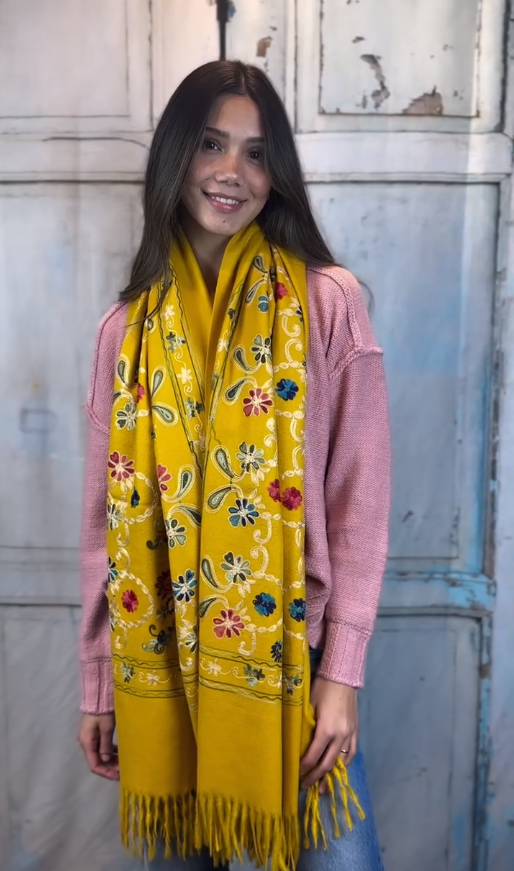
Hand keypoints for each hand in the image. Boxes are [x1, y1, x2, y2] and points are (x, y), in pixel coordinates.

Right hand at [78, 713, 119, 779]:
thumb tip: (106, 760)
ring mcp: (90, 737)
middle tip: (124, 770)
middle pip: (97, 760)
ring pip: (100, 754)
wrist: (98, 695)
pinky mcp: (94, 732)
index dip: (106, 772)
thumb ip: (106, 746)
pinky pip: (101, 746)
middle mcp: (86, 742)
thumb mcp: (106, 729)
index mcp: (87, 743)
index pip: (94, 765)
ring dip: (111, 759)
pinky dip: (110, 751)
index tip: (118, 776)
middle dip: (110, 767)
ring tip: (124, 763)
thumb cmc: (102, 712)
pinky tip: (119, 752)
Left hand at [300, 677, 357, 792]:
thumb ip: (306, 725)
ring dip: (331, 776)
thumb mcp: (309, 705)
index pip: (313, 756)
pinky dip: (345, 763)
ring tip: (322, 789)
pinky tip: (338, 770)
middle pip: (327, 764)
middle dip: (315, 778)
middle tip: (304, 787)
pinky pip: (351, 752)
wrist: (343, 675)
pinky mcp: (355, 730)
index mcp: (326, 729)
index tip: (295, 776)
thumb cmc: (322, 688)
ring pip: (341, 761)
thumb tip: (296, 742)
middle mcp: (340, 735)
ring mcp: (350, 734)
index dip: (304, 768)